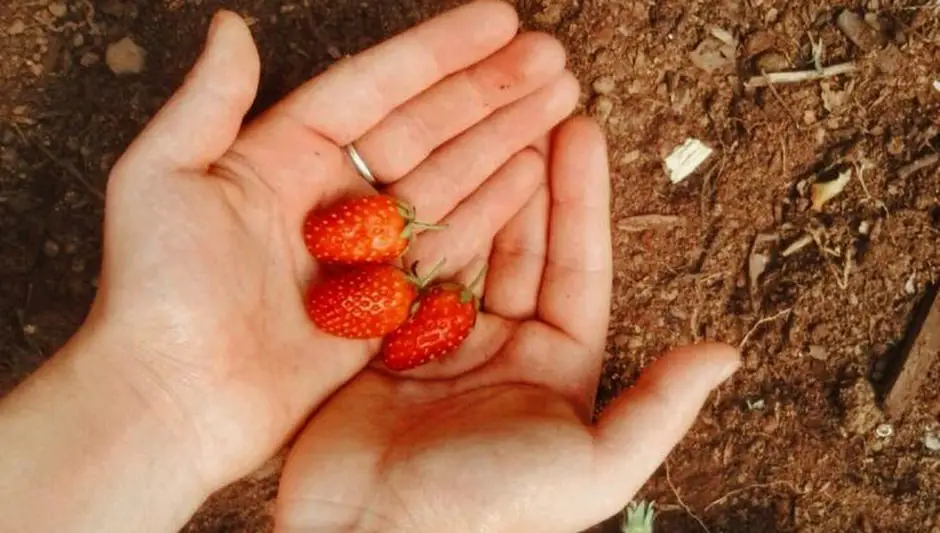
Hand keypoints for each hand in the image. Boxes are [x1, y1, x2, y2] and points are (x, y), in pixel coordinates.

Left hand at [87, 0, 577, 489]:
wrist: (172, 403)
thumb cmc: (156, 292)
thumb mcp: (161, 180)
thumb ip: (207, 101)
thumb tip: (230, 26)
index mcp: (282, 155)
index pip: (376, 88)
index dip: (439, 53)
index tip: (500, 21)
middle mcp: (331, 196)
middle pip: (427, 128)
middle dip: (491, 91)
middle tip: (551, 58)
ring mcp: (364, 251)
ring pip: (449, 179)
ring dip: (503, 139)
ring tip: (558, 101)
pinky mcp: (386, 304)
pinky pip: (450, 246)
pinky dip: (493, 209)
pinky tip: (533, 173)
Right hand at [275, 116, 741, 530]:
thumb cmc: (486, 510)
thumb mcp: (592, 467)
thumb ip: (660, 408)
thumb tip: (728, 352)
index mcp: (558, 370)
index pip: (577, 268)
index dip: (581, 199)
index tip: (581, 132)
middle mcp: (503, 349)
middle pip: (521, 246)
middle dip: (528, 178)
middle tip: (529, 109)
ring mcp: (440, 340)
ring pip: (466, 247)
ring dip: (475, 188)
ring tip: (483, 124)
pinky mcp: (384, 338)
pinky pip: (408, 267)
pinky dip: (416, 221)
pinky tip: (422, 174)